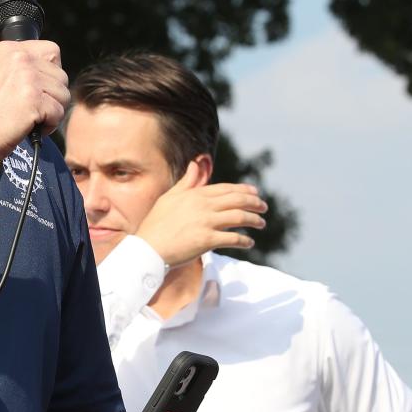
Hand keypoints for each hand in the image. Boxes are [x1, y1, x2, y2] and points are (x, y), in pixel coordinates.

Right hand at [0, 39, 69, 166]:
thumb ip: (21, 69)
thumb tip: (54, 75)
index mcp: (8, 49)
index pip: (52, 51)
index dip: (50, 73)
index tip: (35, 90)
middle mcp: (19, 57)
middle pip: (61, 75)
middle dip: (52, 97)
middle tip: (31, 111)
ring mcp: (27, 77)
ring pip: (63, 94)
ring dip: (52, 112)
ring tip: (28, 120)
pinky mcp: (33, 100)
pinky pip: (58, 113)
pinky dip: (48, 126)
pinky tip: (28, 128)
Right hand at [136, 162, 266, 266]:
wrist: (148, 247)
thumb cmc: (156, 223)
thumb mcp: (169, 198)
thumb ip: (186, 182)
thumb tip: (195, 164)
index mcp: (195, 195)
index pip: (226, 189)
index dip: (244, 190)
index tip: (255, 193)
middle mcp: (203, 206)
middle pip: (237, 201)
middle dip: (255, 203)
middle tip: (264, 208)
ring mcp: (206, 222)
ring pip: (239, 218)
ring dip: (254, 220)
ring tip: (261, 223)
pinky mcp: (207, 240)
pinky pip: (233, 238)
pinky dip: (244, 241)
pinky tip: (249, 242)